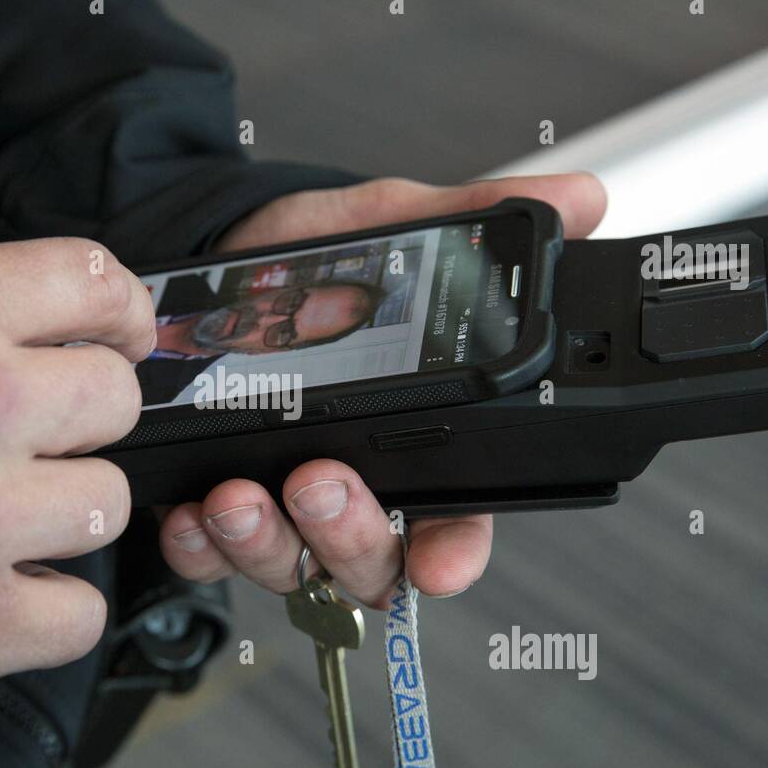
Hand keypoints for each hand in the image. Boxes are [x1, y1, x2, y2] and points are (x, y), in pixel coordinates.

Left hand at [158, 173, 605, 605]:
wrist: (213, 248)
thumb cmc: (309, 256)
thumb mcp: (392, 227)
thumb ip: (477, 222)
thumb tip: (579, 199)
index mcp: (419, 445)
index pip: (454, 522)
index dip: (453, 554)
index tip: (440, 565)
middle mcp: (356, 488)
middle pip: (371, 561)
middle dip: (347, 537)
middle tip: (321, 481)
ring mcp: (284, 507)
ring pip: (289, 568)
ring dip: (264, 543)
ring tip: (238, 493)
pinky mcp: (216, 507)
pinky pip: (209, 559)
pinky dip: (199, 547)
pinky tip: (188, 511)